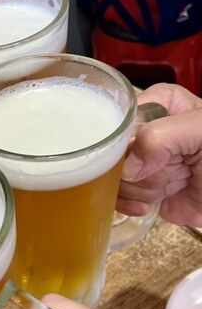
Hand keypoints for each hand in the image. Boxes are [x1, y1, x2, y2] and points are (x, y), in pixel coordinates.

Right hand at [117, 83, 201, 225]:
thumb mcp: (200, 130)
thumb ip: (160, 137)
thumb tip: (128, 168)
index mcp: (159, 104)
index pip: (120, 117)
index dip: (129, 140)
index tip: (151, 154)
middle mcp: (145, 131)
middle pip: (115, 151)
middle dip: (142, 169)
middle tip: (173, 168)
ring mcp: (140, 162)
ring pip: (115, 176)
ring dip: (146, 188)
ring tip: (174, 183)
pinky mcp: (138, 188)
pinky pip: (116, 197)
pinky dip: (134, 204)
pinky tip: (155, 202)